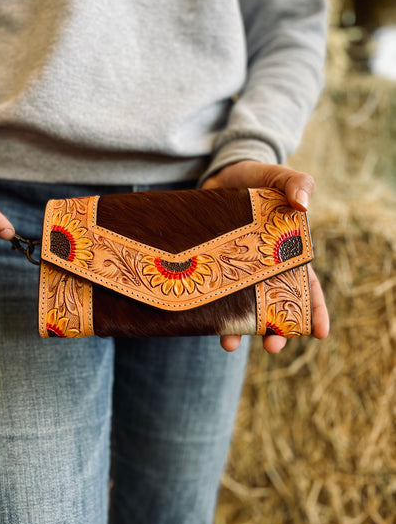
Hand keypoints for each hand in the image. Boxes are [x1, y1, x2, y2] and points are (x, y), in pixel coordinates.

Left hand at [202, 160, 329, 352]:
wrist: (217, 176)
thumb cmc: (255, 178)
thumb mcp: (276, 176)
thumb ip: (295, 183)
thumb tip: (304, 203)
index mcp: (288, 254)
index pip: (307, 287)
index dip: (314, 311)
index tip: (320, 333)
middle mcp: (264, 269)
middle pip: (275, 308)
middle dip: (277, 332)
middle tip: (274, 347)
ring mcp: (237, 271)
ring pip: (241, 309)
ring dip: (239, 331)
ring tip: (231, 346)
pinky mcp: (212, 269)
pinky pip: (212, 296)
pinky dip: (209, 313)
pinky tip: (203, 325)